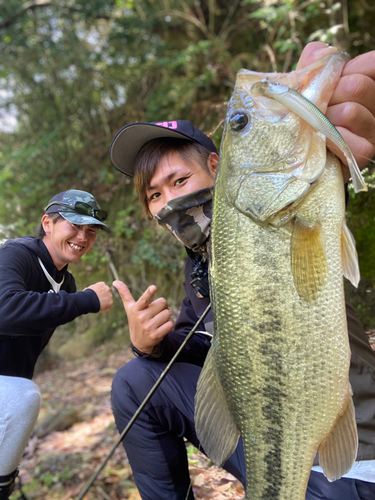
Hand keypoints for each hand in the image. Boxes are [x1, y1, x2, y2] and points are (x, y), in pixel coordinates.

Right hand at [85, 281, 112, 311]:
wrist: (89, 299)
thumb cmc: (86, 295)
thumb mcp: (89, 289)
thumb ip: (93, 289)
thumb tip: (91, 291)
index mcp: (102, 284)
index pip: (103, 288)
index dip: (99, 293)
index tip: (96, 296)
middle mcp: (107, 289)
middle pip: (106, 294)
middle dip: (103, 297)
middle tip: (97, 301)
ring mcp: (110, 295)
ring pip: (108, 300)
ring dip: (104, 302)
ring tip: (98, 305)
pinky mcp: (111, 302)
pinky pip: (108, 306)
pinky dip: (105, 308)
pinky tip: (100, 308)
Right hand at [113, 280, 173, 354]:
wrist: (139, 342)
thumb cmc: (135, 319)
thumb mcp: (129, 308)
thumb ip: (124, 294)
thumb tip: (115, 281)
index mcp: (136, 309)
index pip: (144, 299)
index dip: (149, 292)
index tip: (154, 287)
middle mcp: (142, 317)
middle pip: (163, 302)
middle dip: (162, 306)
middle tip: (155, 312)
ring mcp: (149, 327)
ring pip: (168, 313)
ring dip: (166, 316)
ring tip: (158, 320)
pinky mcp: (156, 335)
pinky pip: (170, 323)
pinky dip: (169, 324)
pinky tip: (161, 327)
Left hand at [297, 42, 374, 179]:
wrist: (297, 155)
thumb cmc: (303, 117)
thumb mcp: (305, 87)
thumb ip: (313, 66)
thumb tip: (322, 51)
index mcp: (368, 84)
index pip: (372, 64)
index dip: (345, 70)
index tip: (331, 82)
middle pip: (357, 86)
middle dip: (328, 96)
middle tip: (317, 109)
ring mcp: (372, 130)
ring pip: (351, 111)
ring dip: (324, 120)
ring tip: (317, 127)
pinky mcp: (363, 153)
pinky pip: (348, 139)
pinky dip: (330, 139)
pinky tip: (323, 142)